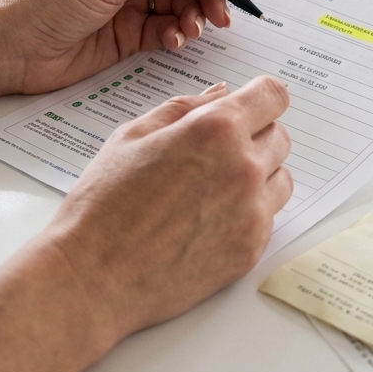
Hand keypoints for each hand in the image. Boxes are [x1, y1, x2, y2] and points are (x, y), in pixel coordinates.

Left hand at [0, 0, 246, 94]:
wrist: (11, 48)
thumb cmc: (45, 1)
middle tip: (222, 14)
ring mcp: (132, 1)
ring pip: (182, 4)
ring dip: (195, 16)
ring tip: (193, 29)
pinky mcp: (131, 33)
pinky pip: (168, 30)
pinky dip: (177, 35)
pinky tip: (173, 40)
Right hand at [42, 75, 292, 342]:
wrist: (92, 278)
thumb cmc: (103, 205)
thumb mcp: (132, 137)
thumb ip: (184, 108)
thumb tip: (222, 93)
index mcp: (215, 130)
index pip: (273, 96)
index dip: (261, 98)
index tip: (253, 106)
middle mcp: (244, 167)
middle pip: (280, 137)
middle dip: (254, 137)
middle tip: (214, 155)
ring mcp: (252, 211)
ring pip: (280, 178)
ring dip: (258, 176)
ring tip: (211, 190)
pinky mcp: (252, 248)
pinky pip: (269, 217)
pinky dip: (249, 214)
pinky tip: (208, 221)